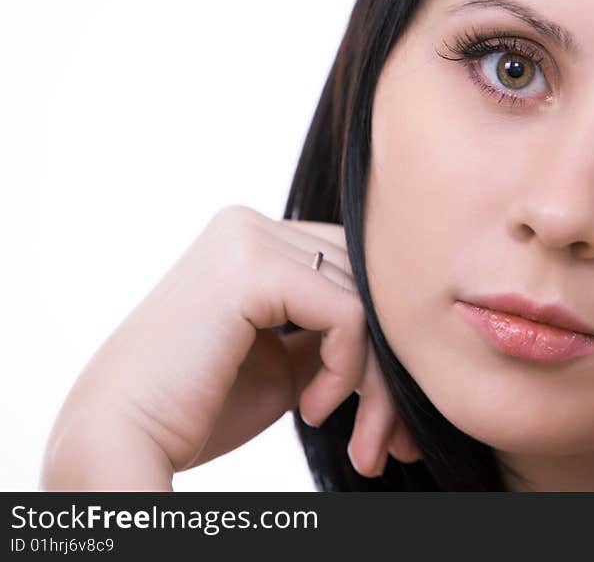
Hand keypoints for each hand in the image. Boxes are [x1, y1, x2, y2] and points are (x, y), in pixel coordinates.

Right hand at [40, 205, 419, 488]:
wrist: (123, 438)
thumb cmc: (196, 408)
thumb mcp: (282, 360)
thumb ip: (329, 332)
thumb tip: (398, 330)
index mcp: (251, 239)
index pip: (351, 269)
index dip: (380, 338)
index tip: (384, 416)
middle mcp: (249, 225)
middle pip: (364, 282)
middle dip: (386, 366)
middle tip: (384, 438)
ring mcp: (247, 238)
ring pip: (364, 300)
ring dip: (373, 381)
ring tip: (356, 437)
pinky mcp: (250, 268)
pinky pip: (347, 315)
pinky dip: (348, 371)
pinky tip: (313, 410)